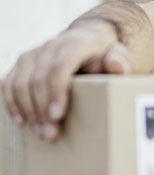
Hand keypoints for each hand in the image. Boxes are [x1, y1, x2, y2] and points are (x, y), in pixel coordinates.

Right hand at [2, 20, 131, 141]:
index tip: (57, 116)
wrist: (88, 40)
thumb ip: (120, 61)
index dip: (56, 91)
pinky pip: (8, 83)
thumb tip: (117, 66)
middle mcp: (51, 46)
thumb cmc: (104, 55)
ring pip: (20, 83)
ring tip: (41, 132)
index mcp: (75, 44)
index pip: (60, 67)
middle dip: (42, 110)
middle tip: (51, 134)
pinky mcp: (22, 63)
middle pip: (38, 79)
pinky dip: (12, 103)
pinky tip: (22, 121)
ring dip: (28, 111)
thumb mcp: (118, 56)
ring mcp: (33, 53)